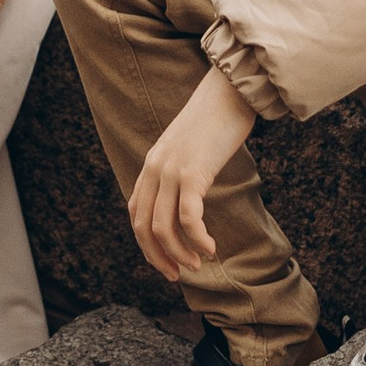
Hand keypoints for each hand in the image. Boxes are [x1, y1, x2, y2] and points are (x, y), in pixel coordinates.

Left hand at [130, 68, 255, 281]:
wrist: (229, 91)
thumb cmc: (215, 121)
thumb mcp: (188, 149)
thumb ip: (180, 172)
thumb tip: (187, 201)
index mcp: (151, 165)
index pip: (137, 215)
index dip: (148, 245)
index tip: (167, 262)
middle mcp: (155, 168)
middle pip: (145, 226)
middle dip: (159, 256)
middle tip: (179, 274)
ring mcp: (171, 170)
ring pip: (164, 226)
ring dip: (180, 253)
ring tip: (198, 263)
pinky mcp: (193, 172)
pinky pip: (189, 217)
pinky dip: (197, 239)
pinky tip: (210, 247)